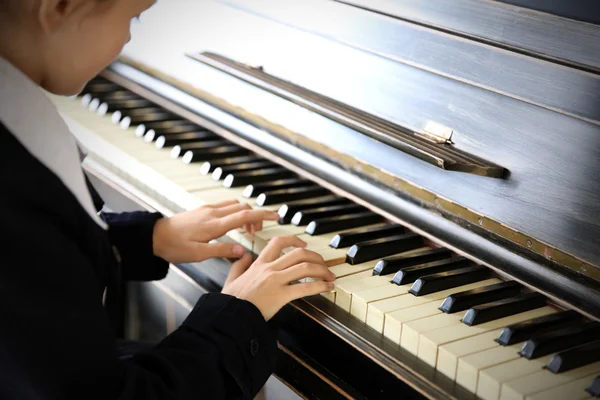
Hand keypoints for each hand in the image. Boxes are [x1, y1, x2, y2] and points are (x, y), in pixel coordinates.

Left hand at [152, 200, 279, 262]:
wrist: (154, 236)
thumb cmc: (174, 247)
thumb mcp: (199, 254)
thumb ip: (222, 250)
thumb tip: (242, 249)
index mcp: (214, 224)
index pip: (245, 214)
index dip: (263, 214)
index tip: (277, 216)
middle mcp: (213, 213)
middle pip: (243, 207)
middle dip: (256, 216)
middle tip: (257, 232)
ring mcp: (207, 209)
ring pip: (235, 204)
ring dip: (245, 213)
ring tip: (246, 230)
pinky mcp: (203, 210)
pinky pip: (225, 206)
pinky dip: (235, 212)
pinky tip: (233, 224)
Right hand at [222, 236, 335, 320]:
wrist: (229, 316)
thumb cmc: (231, 301)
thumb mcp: (231, 279)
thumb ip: (238, 266)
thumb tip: (244, 256)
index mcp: (259, 264)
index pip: (279, 242)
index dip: (294, 240)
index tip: (304, 244)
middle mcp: (269, 269)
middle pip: (299, 253)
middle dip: (316, 257)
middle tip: (324, 264)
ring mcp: (275, 281)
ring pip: (305, 267)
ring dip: (322, 270)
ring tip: (330, 277)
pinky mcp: (281, 296)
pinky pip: (305, 288)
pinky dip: (320, 286)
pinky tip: (327, 288)